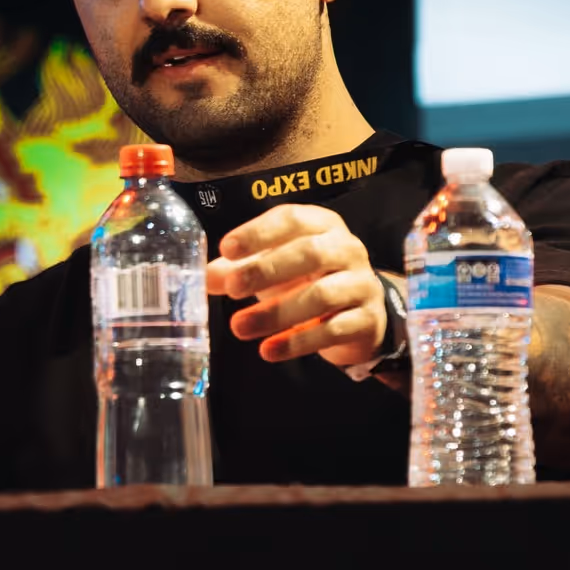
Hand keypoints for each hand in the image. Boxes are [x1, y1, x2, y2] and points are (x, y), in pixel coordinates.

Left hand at [202, 203, 392, 369]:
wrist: (359, 314)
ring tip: (239, 327)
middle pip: (310, 253)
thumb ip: (237, 269)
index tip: (227, 249)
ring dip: (276, 313)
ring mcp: (361, 284)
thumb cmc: (308, 280)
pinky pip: (332, 330)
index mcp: (322, 225)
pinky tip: (269, 350)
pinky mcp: (367, 320)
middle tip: (232, 288)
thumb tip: (202, 277)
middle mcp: (347, 249)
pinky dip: (297, 342)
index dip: (258, 233)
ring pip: (321, 295)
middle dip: (266, 270)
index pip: (291, 219)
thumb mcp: (273, 268)